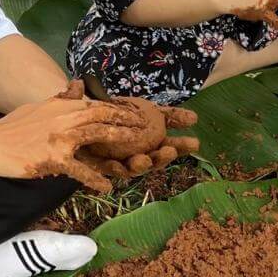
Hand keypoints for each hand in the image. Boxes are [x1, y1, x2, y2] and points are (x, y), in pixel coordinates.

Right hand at [0, 98, 145, 190]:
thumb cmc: (13, 128)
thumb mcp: (39, 106)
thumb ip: (62, 99)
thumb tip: (77, 85)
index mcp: (63, 106)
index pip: (98, 105)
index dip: (121, 110)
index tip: (138, 115)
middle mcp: (65, 117)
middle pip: (104, 117)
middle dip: (129, 123)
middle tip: (148, 130)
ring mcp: (61, 137)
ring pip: (98, 136)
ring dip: (121, 144)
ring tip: (139, 154)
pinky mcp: (54, 158)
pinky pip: (80, 170)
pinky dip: (95, 179)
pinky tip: (107, 188)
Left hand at [80, 98, 200, 177]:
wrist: (82, 116)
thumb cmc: (115, 114)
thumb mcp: (142, 108)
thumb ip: (165, 113)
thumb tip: (195, 117)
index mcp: (151, 137)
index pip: (170, 141)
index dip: (182, 144)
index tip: (195, 140)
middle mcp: (140, 151)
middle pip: (156, 157)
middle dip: (165, 157)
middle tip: (172, 152)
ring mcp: (123, 160)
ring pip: (135, 166)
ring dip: (141, 165)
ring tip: (144, 160)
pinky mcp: (103, 165)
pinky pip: (110, 168)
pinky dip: (115, 167)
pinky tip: (118, 164)